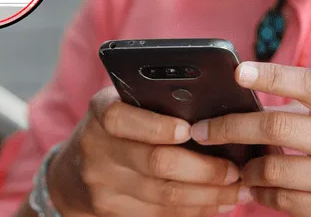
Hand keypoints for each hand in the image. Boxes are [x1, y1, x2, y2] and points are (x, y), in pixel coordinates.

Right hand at [46, 86, 251, 216]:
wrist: (72, 171)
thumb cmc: (118, 128)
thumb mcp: (126, 106)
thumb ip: (158, 104)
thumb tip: (215, 112)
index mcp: (102, 111)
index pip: (123, 118)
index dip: (158, 126)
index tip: (191, 130)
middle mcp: (97, 147)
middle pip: (156, 162)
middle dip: (204, 169)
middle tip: (236, 170)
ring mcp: (102, 183)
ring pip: (164, 194)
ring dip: (208, 195)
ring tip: (237, 190)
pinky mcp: (110, 210)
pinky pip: (161, 213)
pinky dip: (194, 210)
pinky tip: (216, 203)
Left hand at [190, 62, 310, 216]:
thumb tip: (258, 107)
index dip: (274, 75)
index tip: (239, 71)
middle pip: (278, 128)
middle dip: (229, 127)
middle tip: (201, 130)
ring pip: (273, 169)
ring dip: (246, 167)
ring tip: (237, 163)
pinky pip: (282, 201)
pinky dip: (260, 193)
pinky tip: (255, 186)